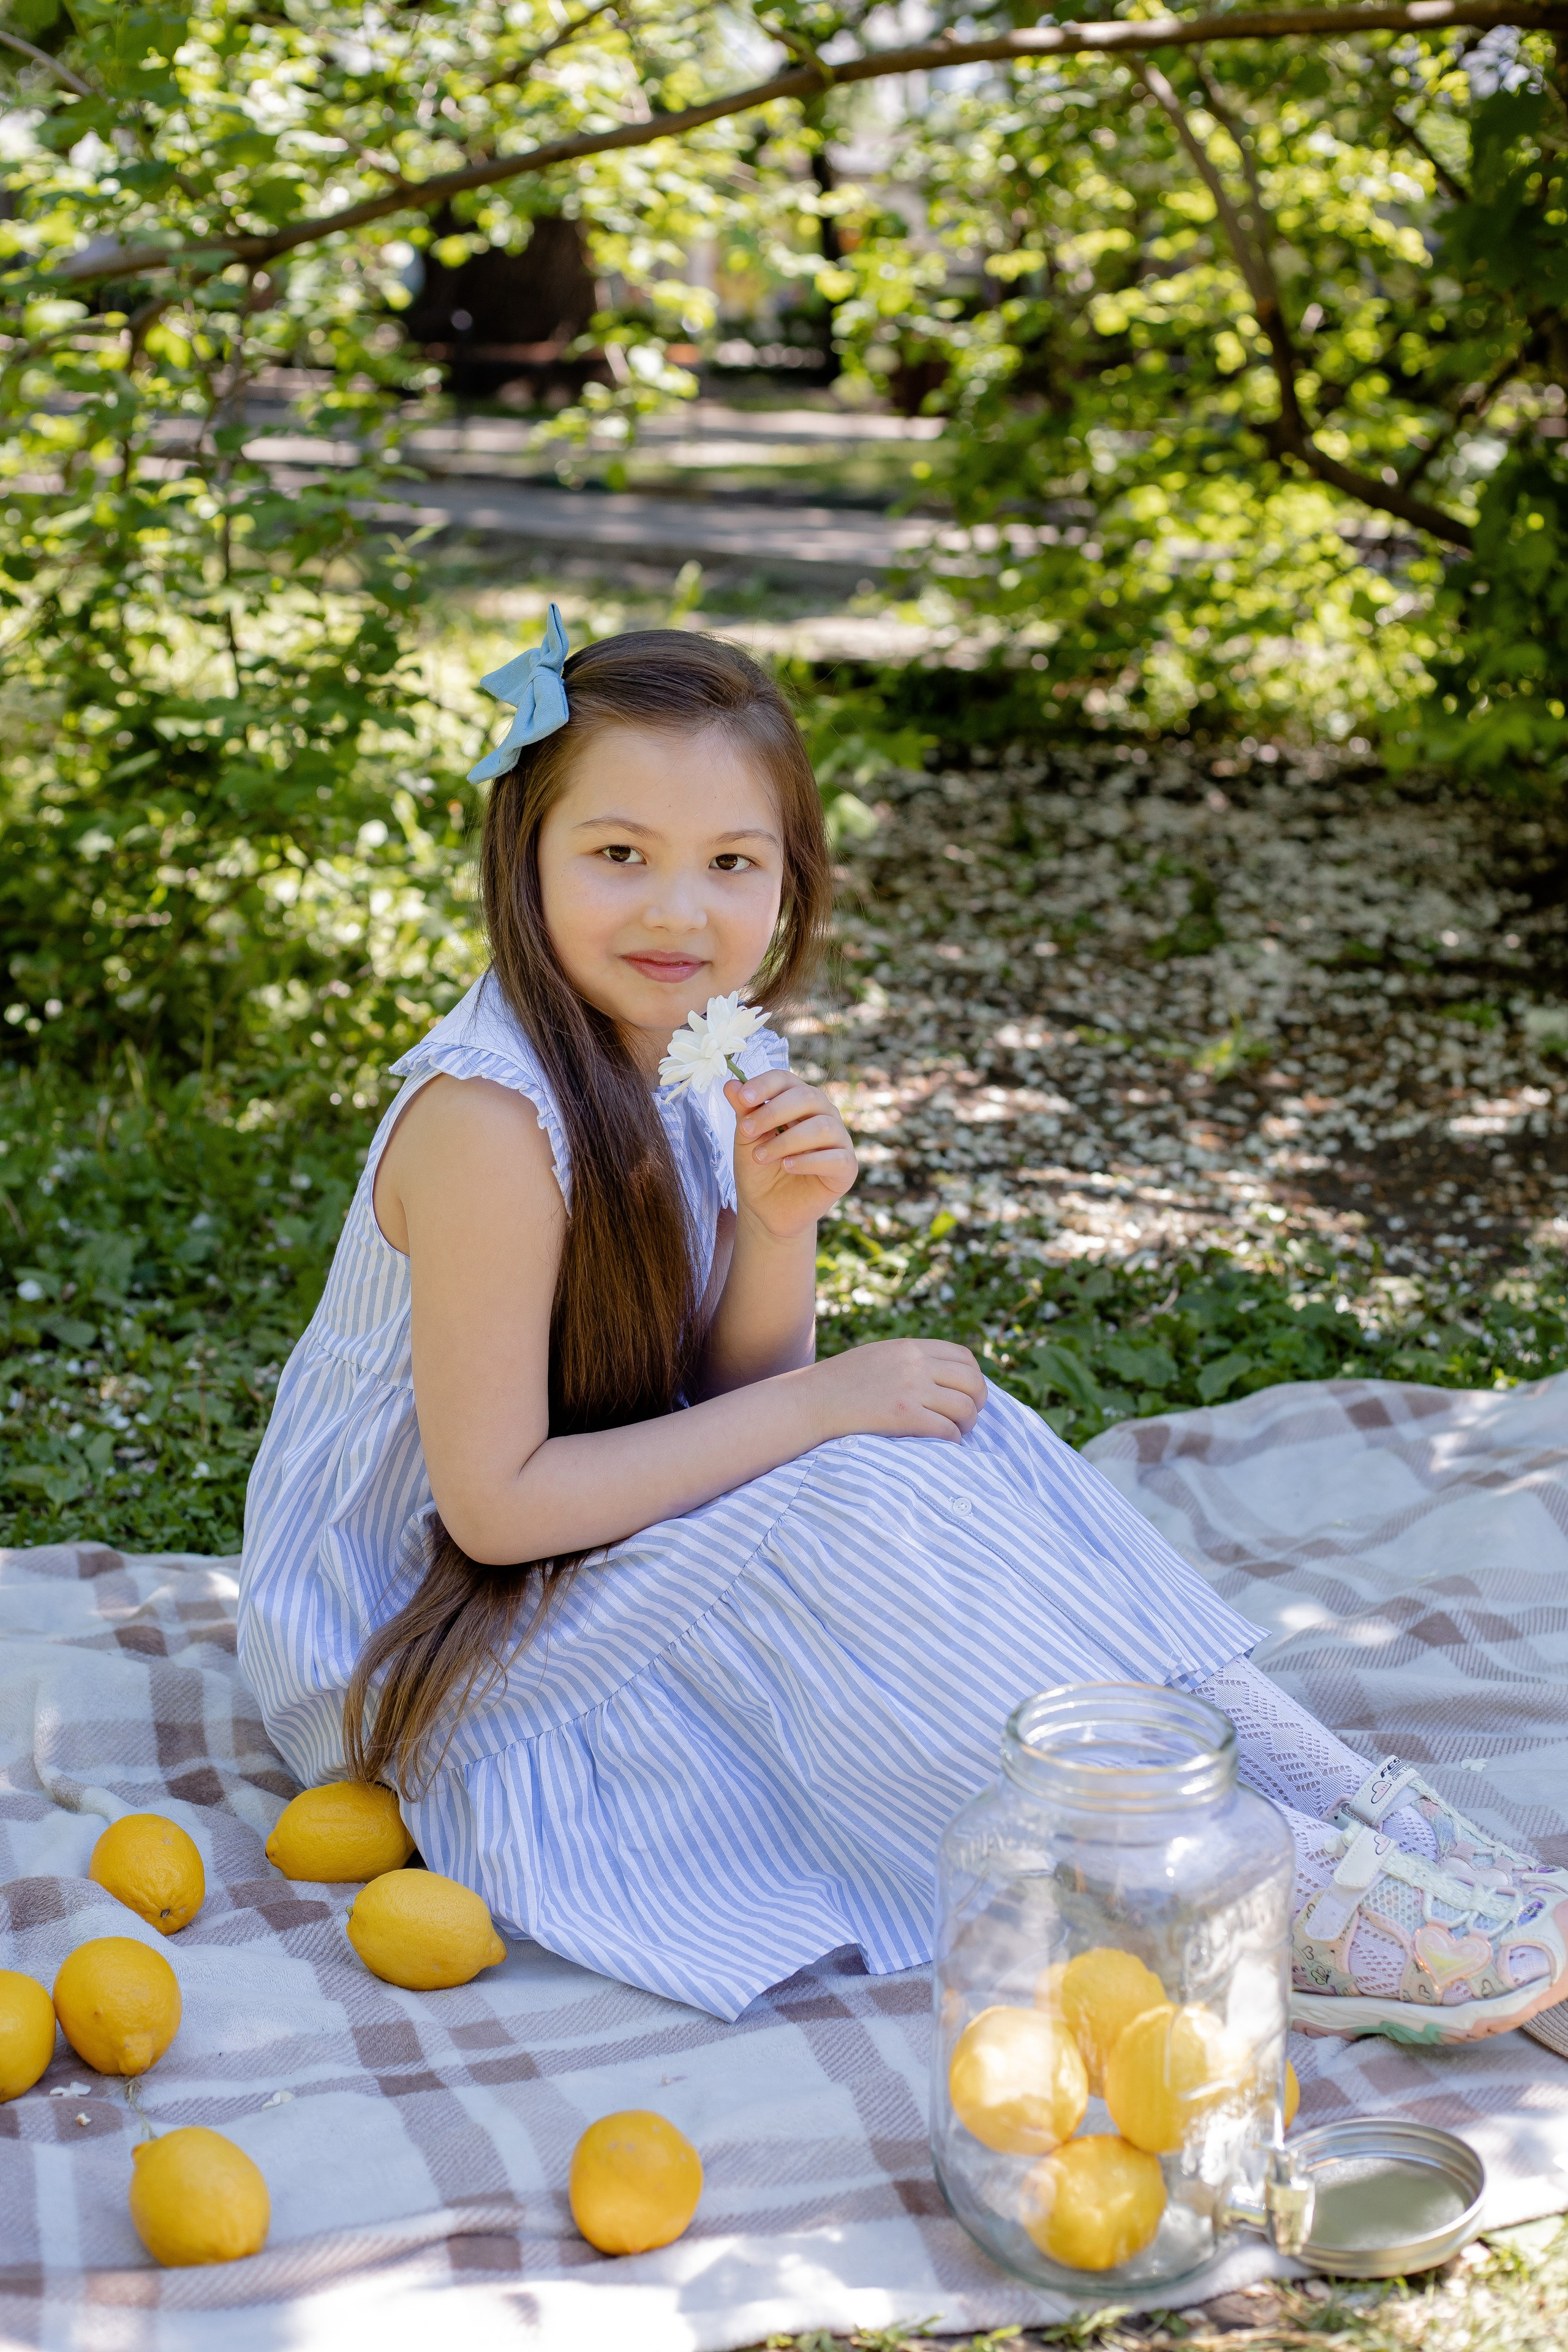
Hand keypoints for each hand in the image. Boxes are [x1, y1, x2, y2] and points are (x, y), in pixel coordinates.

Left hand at [726, 1070, 856, 1241]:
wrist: (766, 1210)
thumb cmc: (759, 1169)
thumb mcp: (747, 1139)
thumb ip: (744, 1111)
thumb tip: (730, 1084)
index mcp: (798, 1100)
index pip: (785, 1080)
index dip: (764, 1085)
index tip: (742, 1098)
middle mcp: (823, 1114)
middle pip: (807, 1097)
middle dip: (773, 1112)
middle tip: (746, 1131)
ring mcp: (838, 1139)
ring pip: (821, 1126)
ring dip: (786, 1140)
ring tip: (760, 1157)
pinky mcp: (846, 1167)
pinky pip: (835, 1158)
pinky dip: (809, 1160)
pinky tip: (787, 1166)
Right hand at [802, 1337, 987, 1444]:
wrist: (808, 1402)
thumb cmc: (839, 1385)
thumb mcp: (878, 1357)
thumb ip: (910, 1361)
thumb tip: (943, 1376)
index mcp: (910, 1347)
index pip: (964, 1357)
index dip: (974, 1378)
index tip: (968, 1395)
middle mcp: (915, 1364)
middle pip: (972, 1382)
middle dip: (977, 1403)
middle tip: (968, 1419)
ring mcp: (911, 1389)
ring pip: (965, 1408)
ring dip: (966, 1425)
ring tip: (955, 1433)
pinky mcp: (904, 1416)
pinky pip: (947, 1431)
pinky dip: (952, 1441)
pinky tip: (941, 1446)